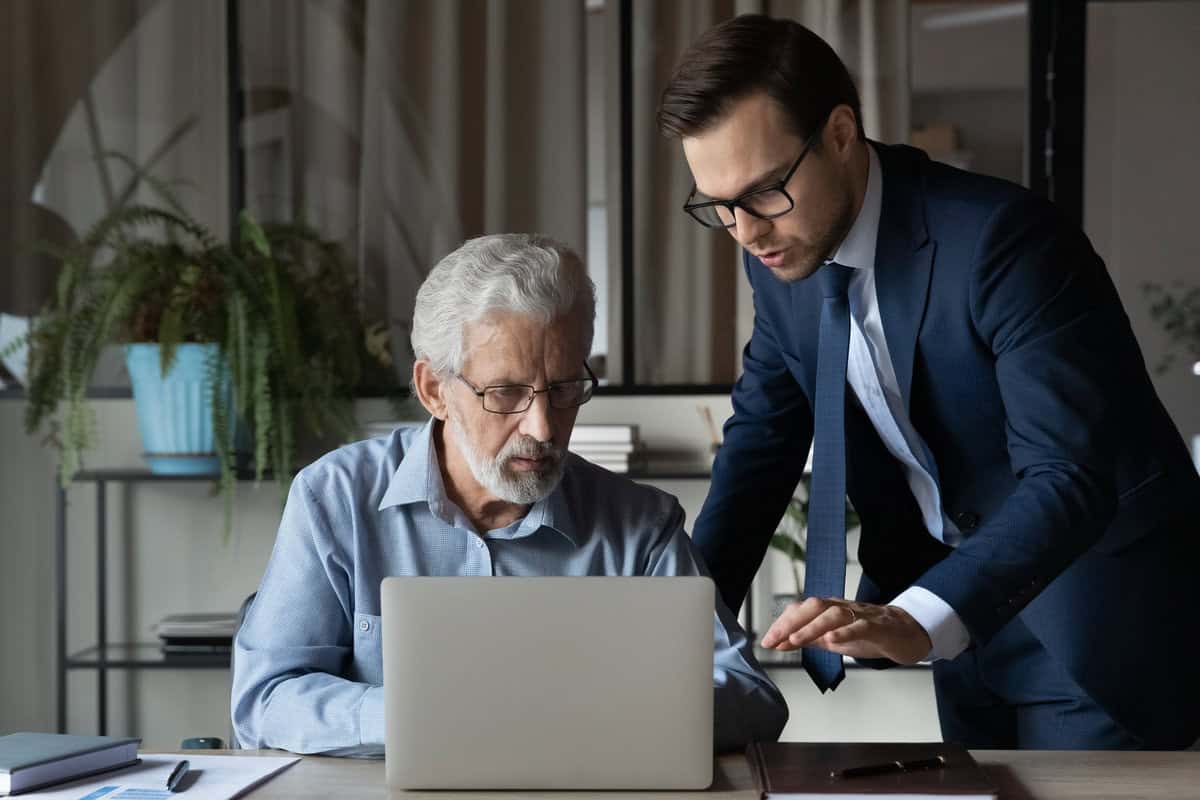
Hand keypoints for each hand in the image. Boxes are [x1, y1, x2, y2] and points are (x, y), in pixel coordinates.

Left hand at [759, 597, 931, 665]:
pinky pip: (861, 626)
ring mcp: (862, 616)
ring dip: (812, 627)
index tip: (766, 641)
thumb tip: (780, 642)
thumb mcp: (835, 638)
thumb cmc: (869, 634)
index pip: (802, 610)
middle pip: (814, 606)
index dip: (782, 623)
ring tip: (795, 640)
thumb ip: (809, 639)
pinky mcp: (878, 626)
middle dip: (791, 622)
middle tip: (774, 640)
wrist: (907, 634)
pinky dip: (845, 632)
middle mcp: (843, 608)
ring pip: (834, 614)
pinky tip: (832, 640)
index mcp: (831, 610)